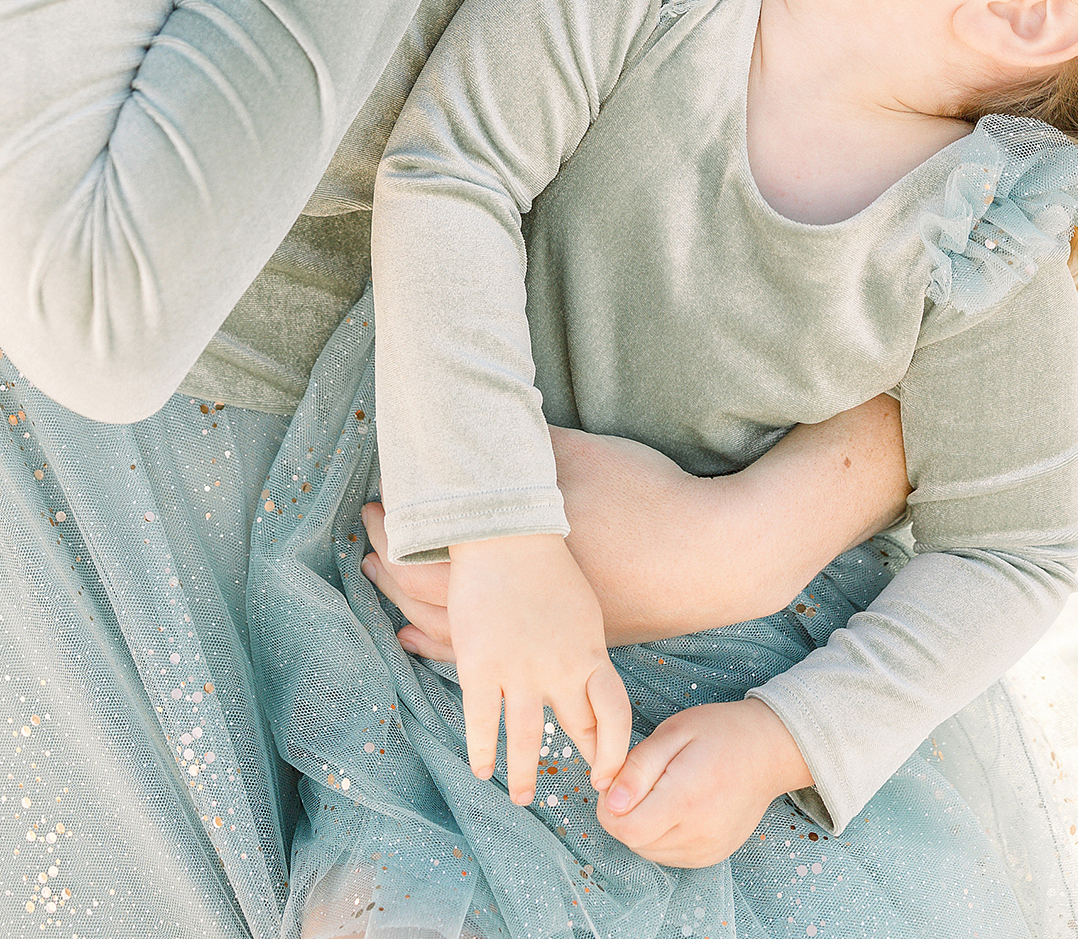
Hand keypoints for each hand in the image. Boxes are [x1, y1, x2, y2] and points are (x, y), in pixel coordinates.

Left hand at [361, 400, 908, 654]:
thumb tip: (485, 421)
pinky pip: (489, 656)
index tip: (374, 506)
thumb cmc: (648, 498)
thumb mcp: (582, 455)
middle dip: (396, 567)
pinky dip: (449, 647)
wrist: (711, 556)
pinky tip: (429, 641)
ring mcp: (543, 630)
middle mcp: (522, 601)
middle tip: (365, 547)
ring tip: (384, 592)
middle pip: (436, 592)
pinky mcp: (566, 643)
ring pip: (457, 632)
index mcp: (520, 550)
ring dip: (414, 608)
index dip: (401, 528)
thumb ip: (528, 447)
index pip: (437, 544)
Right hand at [445, 533, 631, 806]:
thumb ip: (586, 651)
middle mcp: (560, 668)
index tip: (608, 771)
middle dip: (581, 764)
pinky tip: (482, 769)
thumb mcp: (583, 609)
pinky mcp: (481, 665)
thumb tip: (591, 681)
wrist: (505, 532)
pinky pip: (482, 723)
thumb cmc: (546, 565)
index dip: (613, 750)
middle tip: (580, 789)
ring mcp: (519, 669)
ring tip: (522, 797)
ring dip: (526, 774)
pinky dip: (483, 752)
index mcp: (589, 652)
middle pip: (577, 730)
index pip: (614, 715)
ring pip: (527, 739)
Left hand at [596, 700, 812, 867]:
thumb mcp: (674, 732)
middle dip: (623, 814)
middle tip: (638, 780)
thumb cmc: (720, 732)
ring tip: (660, 790)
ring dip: (642, 825)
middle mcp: (698, 834)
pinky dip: (660, 834)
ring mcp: (707, 850)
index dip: (610, 807)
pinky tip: (674, 806)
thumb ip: (638, 767)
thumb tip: (610, 801)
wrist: (769, 750)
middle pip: (634, 842)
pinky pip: (668, 854)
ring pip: (648, 851)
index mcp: (686, 799)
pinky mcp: (711, 856)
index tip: (617, 781)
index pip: (625, 828)